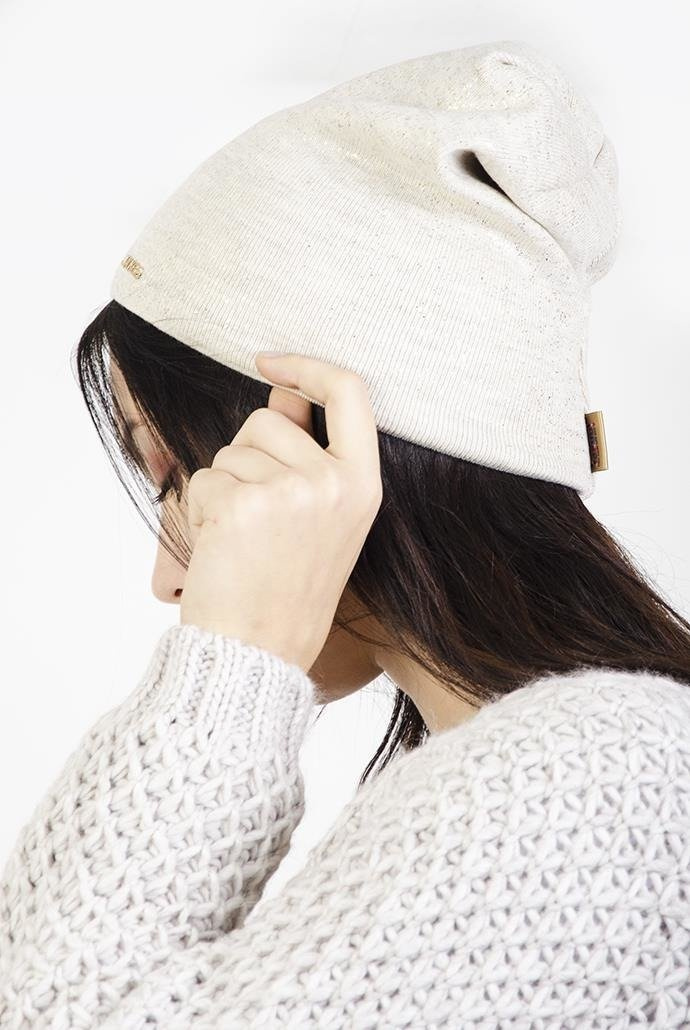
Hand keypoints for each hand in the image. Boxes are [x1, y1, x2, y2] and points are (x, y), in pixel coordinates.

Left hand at [179, 353, 382, 672]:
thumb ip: (308, 455)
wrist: (259, 653)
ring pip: (231, 450)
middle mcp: (334, 483)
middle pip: (269, 418)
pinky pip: (204, 478)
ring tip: (244, 539)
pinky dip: (201, 508)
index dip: (308, 366)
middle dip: (247, 453)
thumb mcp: (323, 521)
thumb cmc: (286, 590)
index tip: (270, 362)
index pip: (350, 392)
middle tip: (257, 517)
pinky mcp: (245, 505)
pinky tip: (223, 548)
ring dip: (223, 485)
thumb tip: (280, 394)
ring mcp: (291, 492)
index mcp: (363, 484)